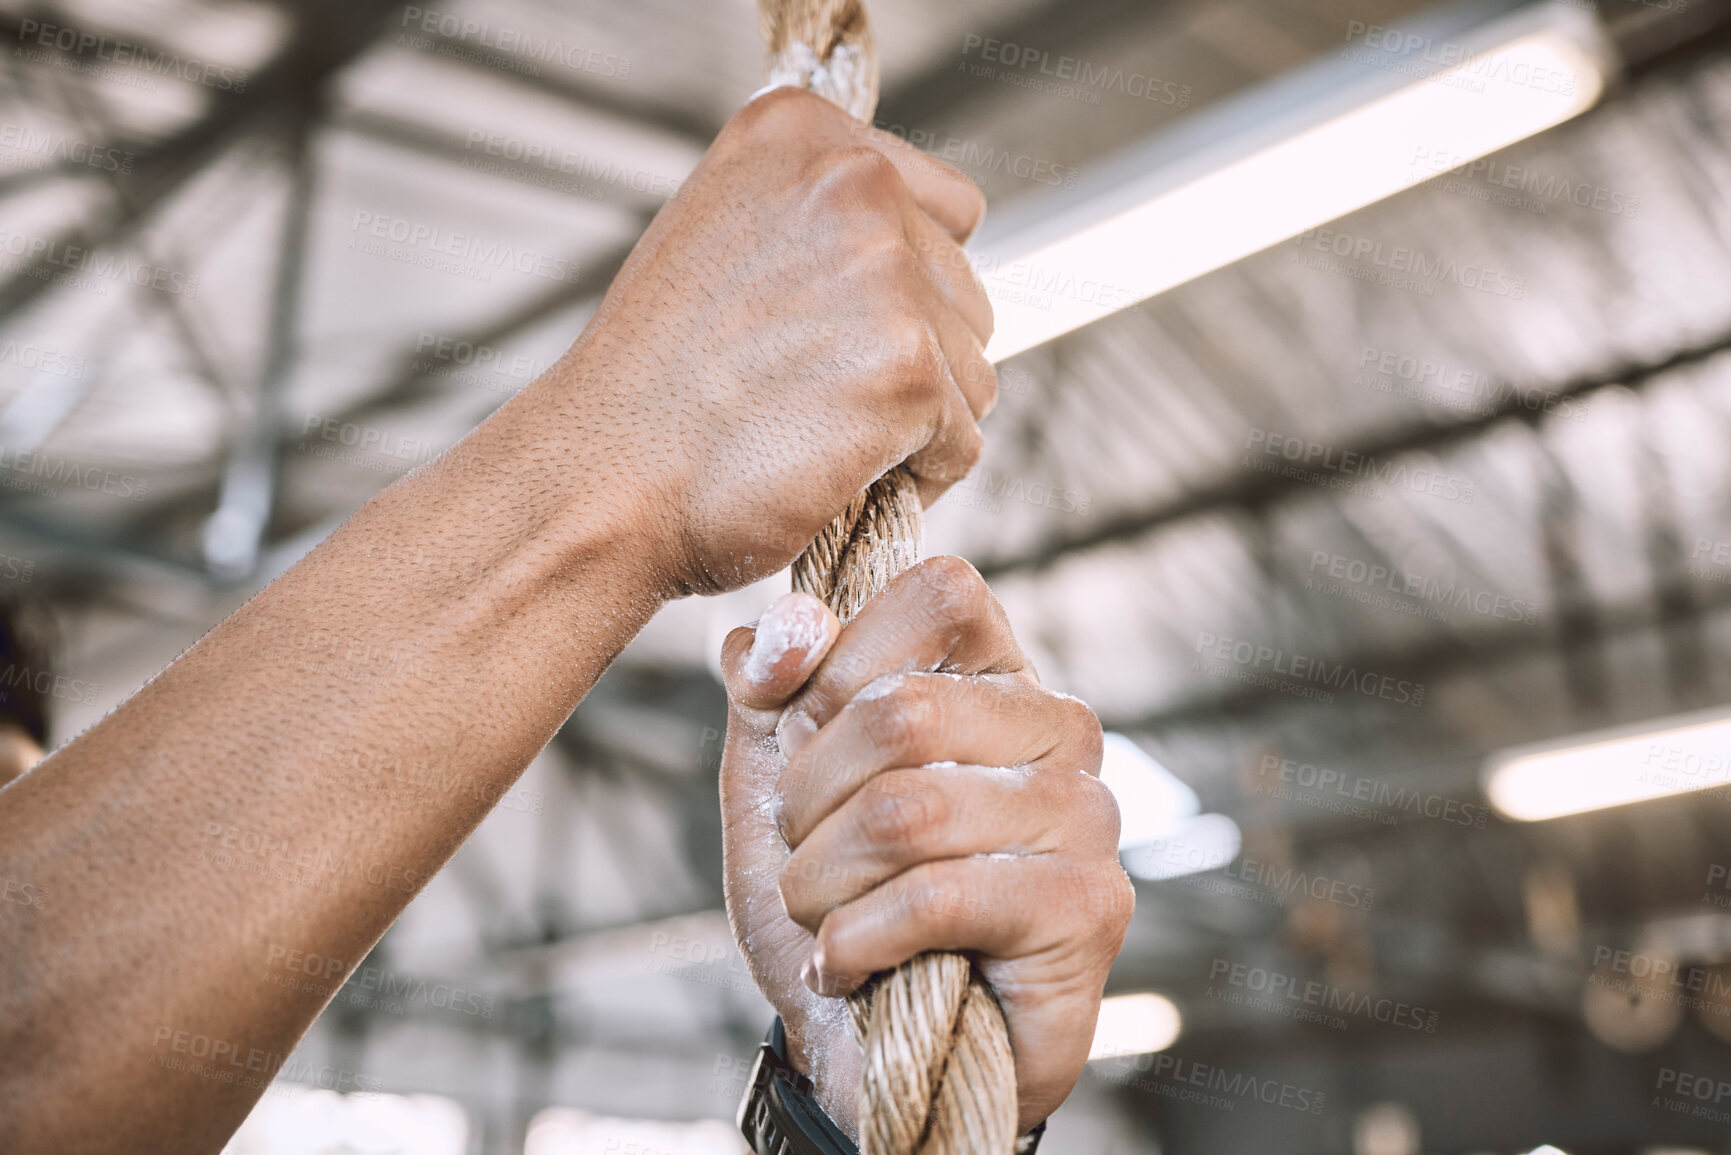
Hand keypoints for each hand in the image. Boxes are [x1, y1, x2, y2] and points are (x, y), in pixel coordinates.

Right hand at [543, 88, 996, 595]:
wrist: (600, 479)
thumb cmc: (650, 388)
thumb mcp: (720, 241)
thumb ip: (817, 225)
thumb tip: (916, 256)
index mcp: (801, 133)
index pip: (946, 206)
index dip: (908, 288)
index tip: (840, 333)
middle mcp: (852, 182)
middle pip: (966, 293)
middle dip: (914, 358)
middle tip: (814, 400)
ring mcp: (886, 275)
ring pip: (973, 369)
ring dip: (916, 422)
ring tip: (816, 437)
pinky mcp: (910, 370)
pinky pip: (963, 441)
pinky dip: (915, 476)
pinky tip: (834, 474)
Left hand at [718, 557, 1133, 1134]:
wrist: (863, 1050)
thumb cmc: (833, 898)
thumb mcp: (770, 776)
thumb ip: (768, 681)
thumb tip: (785, 627)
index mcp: (993, 675)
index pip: (938, 592)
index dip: (837, 663)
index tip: (798, 738)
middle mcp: (1058, 728)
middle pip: (901, 709)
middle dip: (807, 802)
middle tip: (804, 857)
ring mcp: (1086, 815)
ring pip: (907, 810)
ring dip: (821, 883)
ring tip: (824, 919)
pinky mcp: (1090, 907)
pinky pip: (937, 896)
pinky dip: (856, 941)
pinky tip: (849, 966)